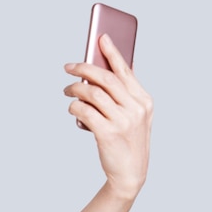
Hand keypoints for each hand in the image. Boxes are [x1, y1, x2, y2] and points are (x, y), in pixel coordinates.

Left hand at [63, 34, 152, 198]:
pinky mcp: (107, 133)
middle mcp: (136, 109)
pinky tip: (71, 107)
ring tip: (67, 89)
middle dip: (85, 68)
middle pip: (106, 79)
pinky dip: (74, 106)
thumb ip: (126, 94)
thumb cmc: (128, 141)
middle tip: (69, 67)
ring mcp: (123, 121)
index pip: (125, 71)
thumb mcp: (136, 116)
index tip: (101, 37)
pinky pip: (84, 111)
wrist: (129, 174)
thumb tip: (112, 68)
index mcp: (144, 101)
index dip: (112, 52)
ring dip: (75, 88)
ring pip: (92, 93)